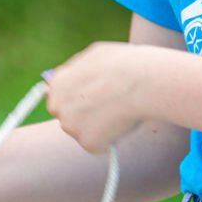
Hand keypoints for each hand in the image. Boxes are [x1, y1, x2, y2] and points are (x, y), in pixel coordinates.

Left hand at [44, 41, 158, 153]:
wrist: (143, 82)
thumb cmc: (125, 64)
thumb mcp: (95, 56)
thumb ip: (79, 71)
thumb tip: (77, 80)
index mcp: (58, 84)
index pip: (58, 98)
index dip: (76, 100)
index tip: (89, 103)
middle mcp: (58, 107)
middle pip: (68, 118)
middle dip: (84, 117)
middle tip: (107, 109)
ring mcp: (71, 126)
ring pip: (84, 133)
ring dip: (99, 128)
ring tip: (121, 112)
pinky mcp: (88, 143)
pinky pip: (99, 146)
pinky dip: (110, 140)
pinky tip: (123, 123)